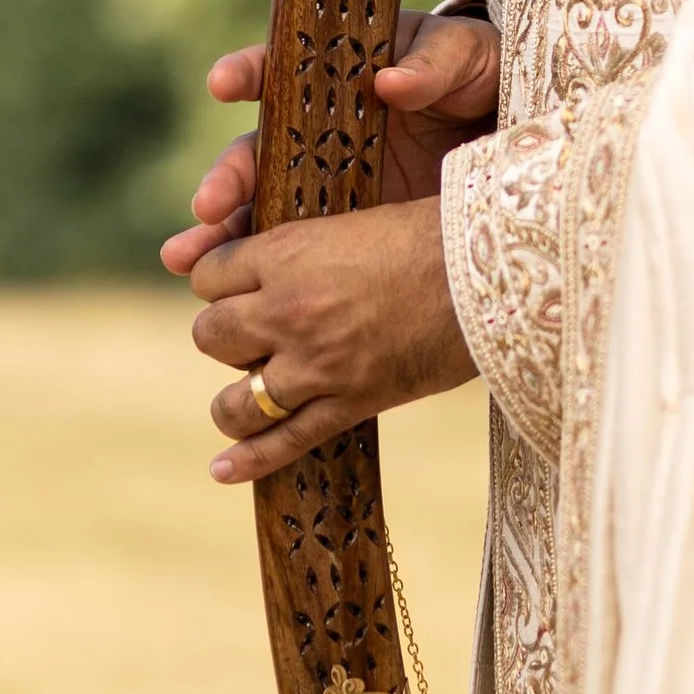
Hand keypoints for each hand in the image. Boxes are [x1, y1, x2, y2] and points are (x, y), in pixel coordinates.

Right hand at [157, 6, 500, 281]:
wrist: (517, 133)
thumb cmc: (483, 76)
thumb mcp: (467, 58)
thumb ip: (432, 64)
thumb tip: (391, 83)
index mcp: (338, 77)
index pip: (279, 70)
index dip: (248, 72)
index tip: (224, 83)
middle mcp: (318, 132)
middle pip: (257, 152)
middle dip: (226, 177)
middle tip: (208, 206)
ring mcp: (325, 184)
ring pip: (257, 210)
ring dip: (217, 235)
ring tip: (184, 259)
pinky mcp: (342, 233)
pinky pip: (289, 255)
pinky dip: (252, 273)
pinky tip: (218, 290)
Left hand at [191, 196, 478, 480]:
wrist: (485, 272)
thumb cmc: (429, 235)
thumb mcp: (350, 223)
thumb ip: (304, 248)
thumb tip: (276, 268)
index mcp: (285, 254)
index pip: (208, 276)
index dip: (218, 282)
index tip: (236, 288)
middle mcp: (287, 310)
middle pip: (210, 336)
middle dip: (226, 337)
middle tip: (254, 337)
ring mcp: (315, 363)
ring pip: (236, 400)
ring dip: (235, 401)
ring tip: (246, 398)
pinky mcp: (349, 402)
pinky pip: (285, 440)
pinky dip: (250, 460)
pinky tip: (223, 470)